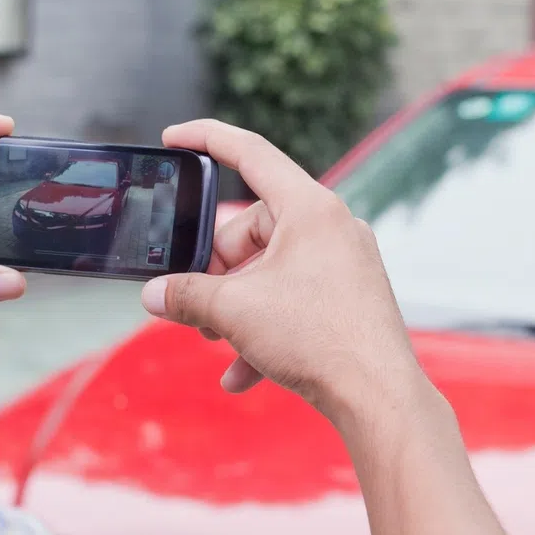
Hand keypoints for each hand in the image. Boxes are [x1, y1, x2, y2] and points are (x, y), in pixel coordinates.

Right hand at [141, 120, 427, 429]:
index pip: (251, 153)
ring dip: (238, 307)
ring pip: (273, 271)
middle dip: (218, 268)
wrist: (379, 396)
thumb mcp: (235, 312)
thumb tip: (155, 296)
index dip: (206, 139)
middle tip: (196, 303)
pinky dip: (266, 331)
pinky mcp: (352, 298)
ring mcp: (347, 263)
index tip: (174, 137)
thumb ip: (186, 295)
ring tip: (218, 342)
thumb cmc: (319, 340)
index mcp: (311, 208)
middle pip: (255, 228)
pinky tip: (241, 374)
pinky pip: (297, 301)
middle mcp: (334, 227)